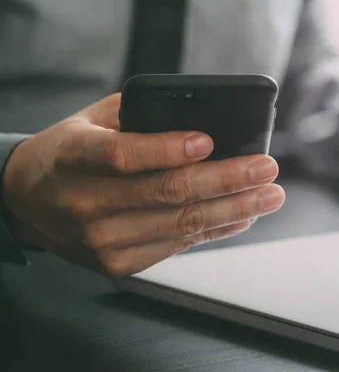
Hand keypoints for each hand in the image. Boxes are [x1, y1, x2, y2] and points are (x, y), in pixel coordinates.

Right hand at [2, 94, 284, 275]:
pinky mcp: (117, 263)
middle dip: (227, 180)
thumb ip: (139, 117)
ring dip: (235, 209)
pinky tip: (242, 216)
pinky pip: (177, 246)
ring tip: (270, 195)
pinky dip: (215, 230)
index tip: (209, 140)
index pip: (122, 155)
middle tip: (266, 168)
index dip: (168, 149)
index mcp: (73, 157)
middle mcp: (85, 202)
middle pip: (167, 193)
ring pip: (181, 224)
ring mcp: (101, 240)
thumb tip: (204, 121)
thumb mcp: (91, 122)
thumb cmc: (68, 154)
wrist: (27, 201)